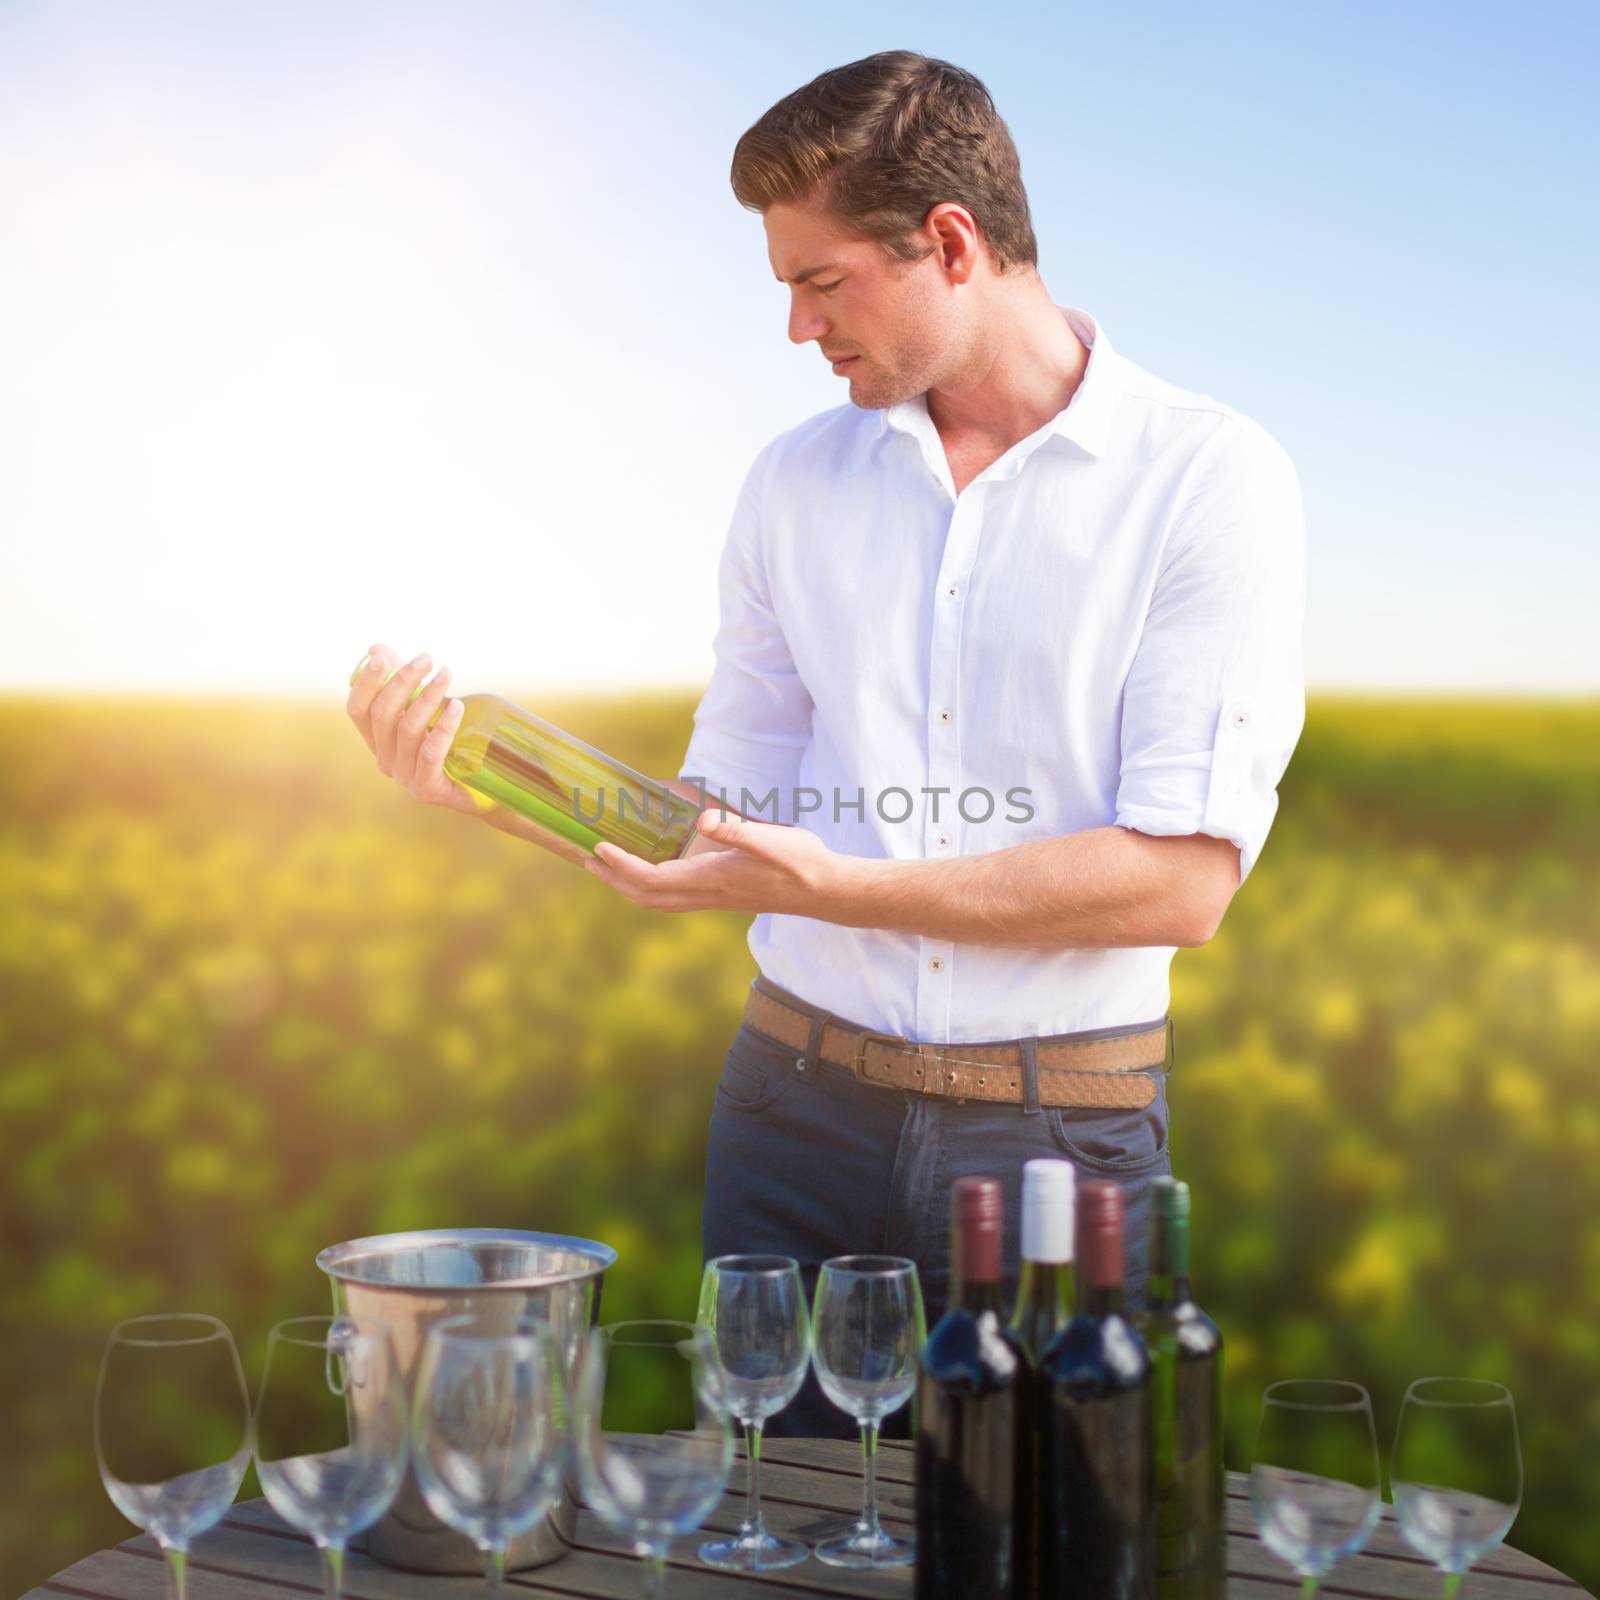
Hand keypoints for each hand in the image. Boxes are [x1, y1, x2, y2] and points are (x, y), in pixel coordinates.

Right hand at [345, 641, 479, 814]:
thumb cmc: (450, 743)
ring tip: (446, 674)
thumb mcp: (425, 709)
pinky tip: (456, 707)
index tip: (384, 658)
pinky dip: (443, 727)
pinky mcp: (426, 788)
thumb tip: (375, 649)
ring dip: (428, 696)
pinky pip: (430, 752)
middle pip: (383, 714)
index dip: (366, 683)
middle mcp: (385, 759)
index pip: (357, 710)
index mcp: (377, 740)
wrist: (480, 787)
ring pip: (408, 729)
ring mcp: (404, 776)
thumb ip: (401, 682)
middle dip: (403, 681)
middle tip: (427, 659)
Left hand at [583, 805, 856, 915]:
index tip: (600, 847)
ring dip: (628, 886)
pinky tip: (650, 871)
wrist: (824, 890)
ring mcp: (712, 899)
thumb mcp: (771, 840)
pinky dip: (650, 887)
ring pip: (658, 901)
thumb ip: (737, 832)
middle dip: (614, 879)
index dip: (622, 866)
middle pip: (646, 896)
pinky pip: (673, 898)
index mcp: (711, 880)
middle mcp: (706, 894)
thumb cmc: (800, 862)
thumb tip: (704, 821)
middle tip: (589, 857)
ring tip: (608, 866)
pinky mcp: (720, 896)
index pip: (652, 879)